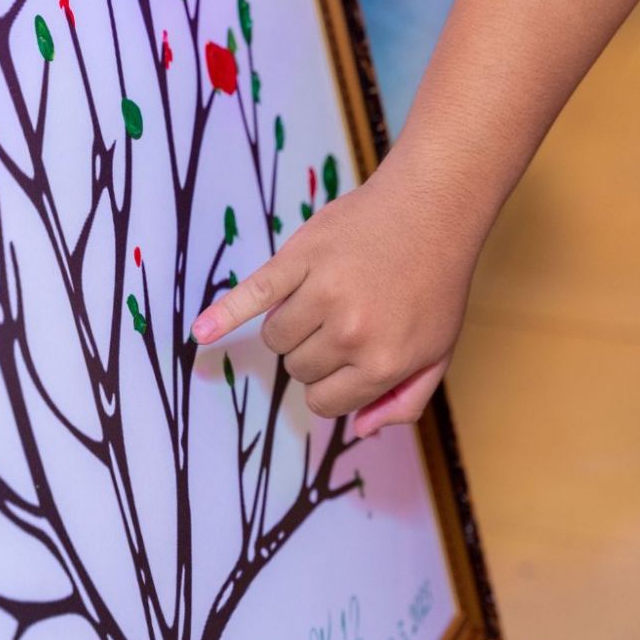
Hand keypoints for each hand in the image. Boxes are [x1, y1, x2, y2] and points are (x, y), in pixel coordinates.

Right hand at [191, 171, 478, 437]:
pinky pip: (252, 295)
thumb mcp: (438, 353)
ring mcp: (323, 295)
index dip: (332, 387)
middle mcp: (351, 334)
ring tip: (320, 302)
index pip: (326, 404)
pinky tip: (202, 331)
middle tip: (344, 321)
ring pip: (275, 339)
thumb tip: (360, 430)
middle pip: (298, 370)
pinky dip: (224, 313)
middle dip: (314, 354)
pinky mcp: (300, 260)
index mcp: (383, 363)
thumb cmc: (436, 284)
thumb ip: (405, 401)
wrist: (432, 209)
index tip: (346, 365)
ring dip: (290, 328)